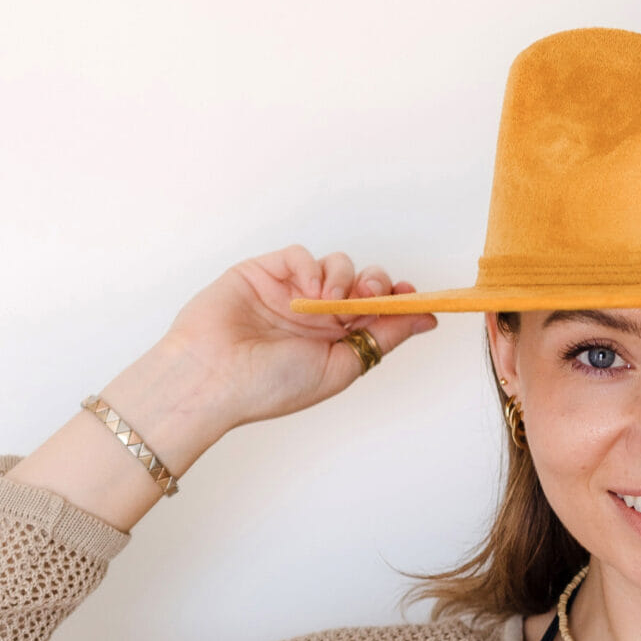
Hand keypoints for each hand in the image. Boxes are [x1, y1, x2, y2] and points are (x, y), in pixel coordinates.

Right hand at [156, 245, 436, 450]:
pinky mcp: (265, 271)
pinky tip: (306, 289)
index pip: (377, 312)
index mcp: (335, 342)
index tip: (411, 296)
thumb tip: (427, 319)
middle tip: (369, 297)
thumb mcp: (342, 366)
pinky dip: (311, 266)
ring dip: (344, 277)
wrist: (213, 378)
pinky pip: (302, 255)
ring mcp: (291, 292)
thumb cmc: (269, 385)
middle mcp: (316, 316)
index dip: (398, 300)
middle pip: (363, 283)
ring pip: (337, 264)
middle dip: (375, 284)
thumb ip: (383, 337)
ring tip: (330, 300)